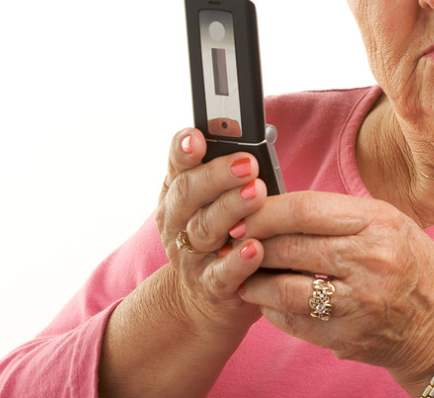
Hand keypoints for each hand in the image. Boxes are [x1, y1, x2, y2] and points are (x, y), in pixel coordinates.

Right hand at [156, 128, 267, 333]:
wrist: (204, 298)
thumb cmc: (223, 234)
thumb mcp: (217, 202)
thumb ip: (230, 175)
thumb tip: (257, 146)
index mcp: (179, 194)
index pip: (177, 166)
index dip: (183, 150)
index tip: (195, 136)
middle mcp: (178, 222)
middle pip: (189, 193)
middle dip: (218, 175)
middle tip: (247, 163)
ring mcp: (190, 256)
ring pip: (204, 229)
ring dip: (232, 209)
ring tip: (256, 193)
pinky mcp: (211, 287)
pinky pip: (222, 273)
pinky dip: (238, 260)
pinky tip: (255, 247)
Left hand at [233, 191, 433, 386]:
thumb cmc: (415, 267)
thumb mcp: (391, 224)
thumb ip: (340, 215)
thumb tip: (279, 207)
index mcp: (379, 224)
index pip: (305, 209)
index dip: (265, 210)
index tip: (244, 212)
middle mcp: (370, 261)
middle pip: (289, 246)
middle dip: (252, 242)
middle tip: (234, 241)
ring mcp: (358, 303)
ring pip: (284, 289)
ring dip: (254, 280)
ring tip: (242, 273)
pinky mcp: (347, 336)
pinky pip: (293, 321)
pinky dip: (271, 308)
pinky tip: (267, 299)